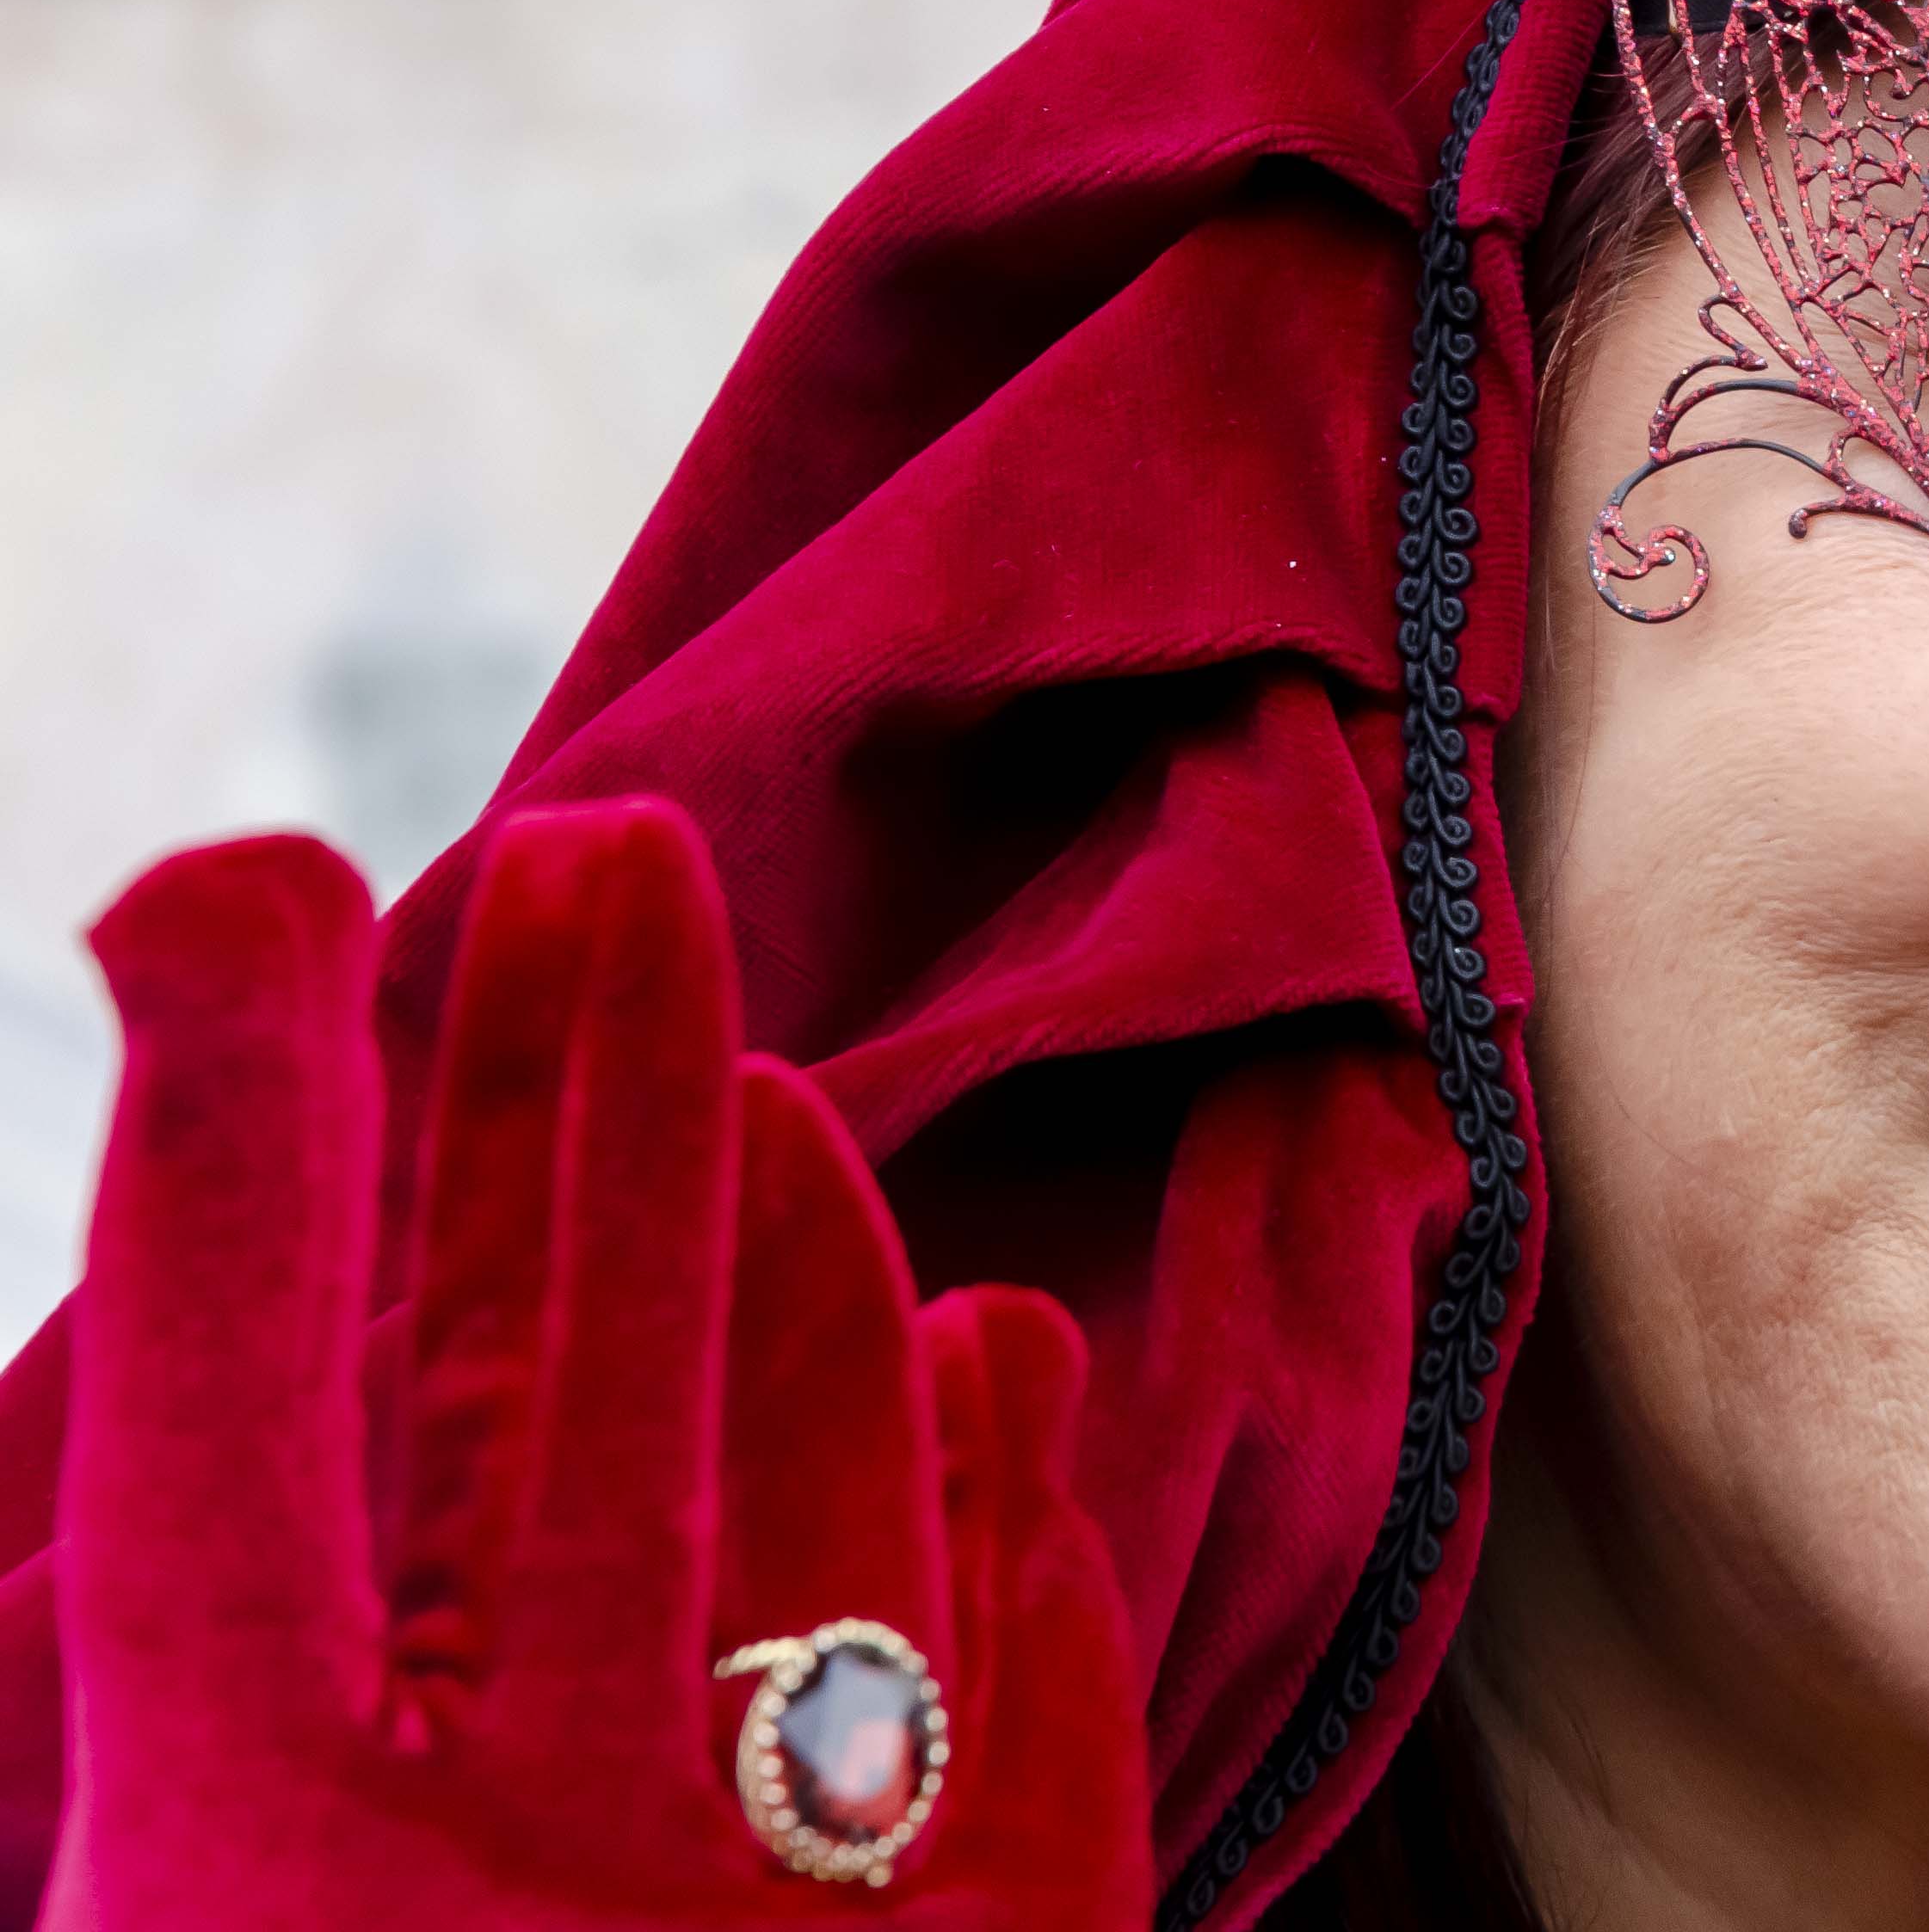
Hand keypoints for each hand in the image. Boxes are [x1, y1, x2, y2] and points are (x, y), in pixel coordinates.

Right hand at [47, 801, 1149, 1924]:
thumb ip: (156, 1730)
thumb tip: (165, 1512)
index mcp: (238, 1876)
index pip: (216, 1417)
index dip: (233, 1132)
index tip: (240, 885)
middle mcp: (529, 1881)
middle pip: (564, 1399)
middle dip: (586, 1095)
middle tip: (614, 847)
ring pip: (820, 1524)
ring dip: (804, 1283)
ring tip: (784, 1089)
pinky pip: (1023, 1736)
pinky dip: (1005, 1528)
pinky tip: (994, 1356)